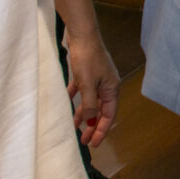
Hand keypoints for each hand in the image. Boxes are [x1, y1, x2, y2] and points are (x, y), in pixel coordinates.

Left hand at [64, 28, 120, 146]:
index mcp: (111, 89)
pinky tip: (67, 104)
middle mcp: (107, 85)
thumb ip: (88, 105)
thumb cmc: (87, 58)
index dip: (102, 131)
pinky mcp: (87, 73)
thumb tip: (89, 121)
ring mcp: (97, 79)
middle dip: (92, 126)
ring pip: (90, 102)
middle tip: (83, 140)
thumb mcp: (87, 85)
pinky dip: (76, 99)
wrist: (82, 35)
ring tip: (73, 127)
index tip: (93, 143)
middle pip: (100, 111)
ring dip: (83, 114)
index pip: (109, 115)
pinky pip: (82, 91)